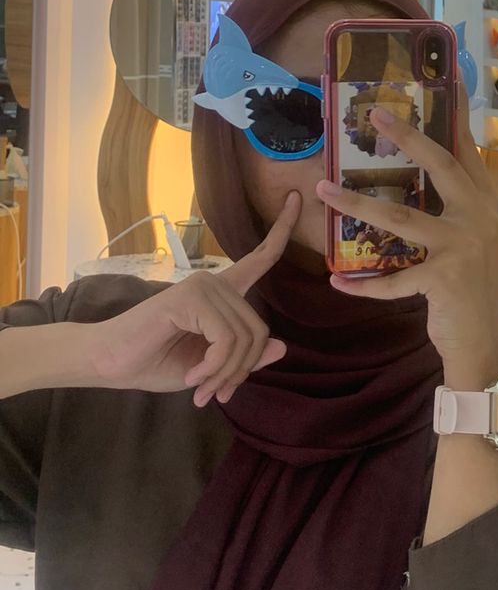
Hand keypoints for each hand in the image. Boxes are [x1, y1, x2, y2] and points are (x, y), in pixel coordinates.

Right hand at [86, 192, 300, 407]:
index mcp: (223, 293)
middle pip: (259, 331)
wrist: (110, 363)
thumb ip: (244, 357)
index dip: (282, 230)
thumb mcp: (211, 367)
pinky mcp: (190, 298)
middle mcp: (215, 282)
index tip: (297, 198)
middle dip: (240, 370)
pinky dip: (214, 366)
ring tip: (201, 387)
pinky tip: (193, 377)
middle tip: (215, 392)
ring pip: (244, 339)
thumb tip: (282, 346)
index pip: (261, 257)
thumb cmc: (156, 361)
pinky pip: (226, 339)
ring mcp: (203, 287)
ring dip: (225, 374)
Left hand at [316, 86, 497, 383]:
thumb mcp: (470, 240)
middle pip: (439, 165)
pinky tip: (337, 282)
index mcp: (485, 202)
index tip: (446, 77)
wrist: (484, 344)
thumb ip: (452, 209)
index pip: (466, 149)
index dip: (454, 113)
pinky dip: (362, 283)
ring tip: (323, 191)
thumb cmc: (470, 290)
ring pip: (400, 217)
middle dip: (407, 137)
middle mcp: (479, 216)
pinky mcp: (443, 278)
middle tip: (374, 114)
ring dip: (356, 203)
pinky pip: (392, 279)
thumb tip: (417, 179)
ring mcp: (463, 246)